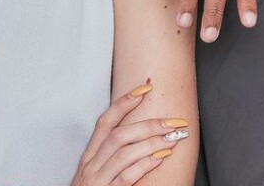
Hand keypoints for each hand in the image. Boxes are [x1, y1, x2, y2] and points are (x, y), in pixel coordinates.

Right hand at [71, 84, 190, 185]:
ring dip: (151, 142)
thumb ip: (113, 155)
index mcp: (89, 156)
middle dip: (148, 124)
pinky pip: (127, 176)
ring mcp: (97, 180)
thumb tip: (141, 136)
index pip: (104, 122)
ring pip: (123, 153)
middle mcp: (91, 165)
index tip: (145, 88)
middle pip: (118, 135)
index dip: (124, 103)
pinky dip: (145, 164)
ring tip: (173, 138)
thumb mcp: (97, 172)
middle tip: (174, 122)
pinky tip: (161, 157)